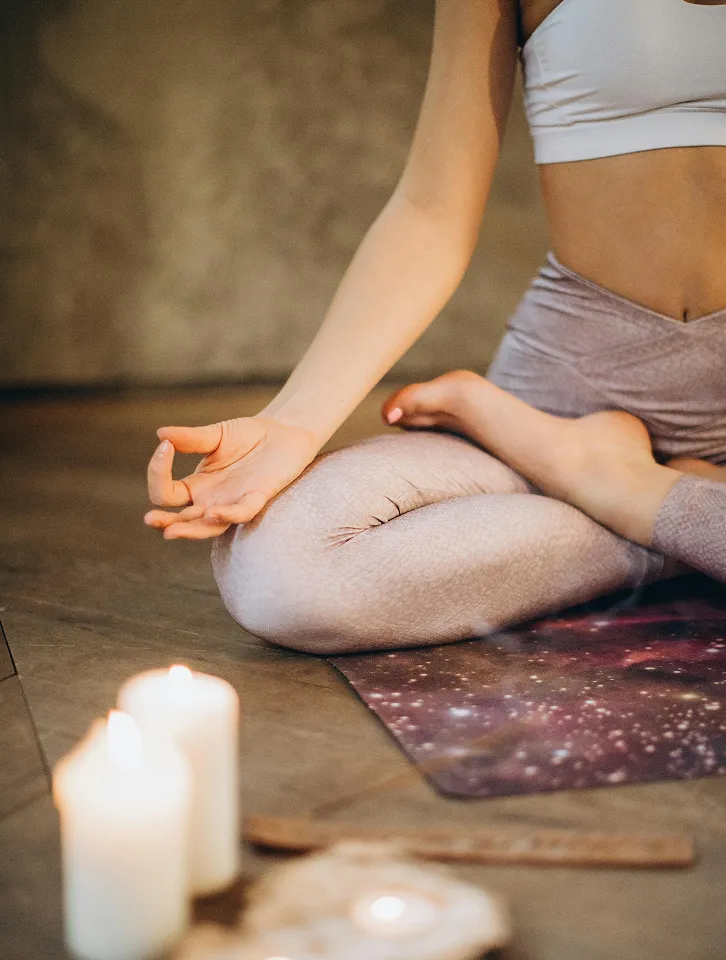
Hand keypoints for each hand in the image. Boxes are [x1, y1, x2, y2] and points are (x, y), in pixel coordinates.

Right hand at [144, 417, 318, 539]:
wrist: (284, 433)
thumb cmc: (249, 436)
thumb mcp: (216, 434)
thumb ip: (191, 438)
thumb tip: (160, 434)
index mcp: (196, 485)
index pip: (166, 493)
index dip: (158, 473)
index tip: (164, 447)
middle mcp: (210, 500)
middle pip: (182, 519)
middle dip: (164, 522)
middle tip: (150, 519)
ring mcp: (233, 502)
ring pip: (208, 526)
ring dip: (190, 530)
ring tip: (170, 531)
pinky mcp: (257, 498)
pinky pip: (242, 513)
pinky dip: (228, 515)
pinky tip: (213, 512)